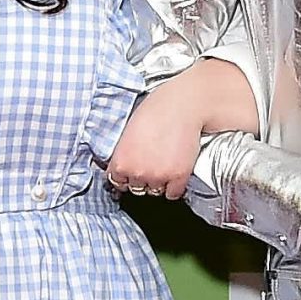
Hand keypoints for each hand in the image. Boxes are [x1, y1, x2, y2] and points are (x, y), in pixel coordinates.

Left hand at [107, 74, 227, 198]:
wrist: (183, 105)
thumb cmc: (156, 110)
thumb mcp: (128, 131)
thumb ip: (124, 153)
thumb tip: (124, 166)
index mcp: (120, 162)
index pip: (117, 181)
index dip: (126, 176)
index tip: (132, 172)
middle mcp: (137, 173)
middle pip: (136, 188)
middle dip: (142, 178)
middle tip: (151, 162)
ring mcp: (158, 177)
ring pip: (155, 191)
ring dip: (159, 181)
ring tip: (164, 163)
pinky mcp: (178, 177)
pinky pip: (173, 193)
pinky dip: (175, 186)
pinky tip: (175, 172)